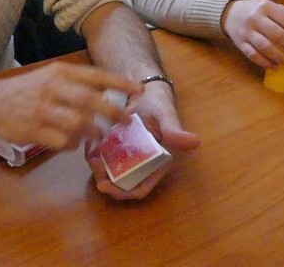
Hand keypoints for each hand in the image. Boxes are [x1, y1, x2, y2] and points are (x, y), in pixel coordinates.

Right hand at [0, 62, 141, 150]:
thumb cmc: (25, 90)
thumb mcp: (49, 77)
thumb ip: (75, 83)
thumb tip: (108, 90)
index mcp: (59, 73)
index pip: (95, 76)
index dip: (119, 83)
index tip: (139, 90)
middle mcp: (52, 88)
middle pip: (90, 101)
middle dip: (113, 112)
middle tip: (126, 120)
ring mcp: (42, 110)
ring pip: (78, 123)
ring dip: (93, 131)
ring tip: (99, 135)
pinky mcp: (33, 130)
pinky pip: (62, 141)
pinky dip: (73, 145)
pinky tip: (74, 143)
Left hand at [86, 80, 198, 200]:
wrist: (144, 91)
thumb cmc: (159, 105)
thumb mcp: (166, 116)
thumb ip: (174, 131)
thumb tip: (194, 142)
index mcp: (156, 164)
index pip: (139, 189)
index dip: (122, 193)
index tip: (105, 186)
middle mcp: (140, 164)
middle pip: (120, 183)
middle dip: (106, 180)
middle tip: (94, 166)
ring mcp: (125, 156)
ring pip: (109, 171)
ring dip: (98, 168)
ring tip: (91, 156)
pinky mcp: (114, 145)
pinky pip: (101, 156)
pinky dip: (93, 154)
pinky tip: (89, 145)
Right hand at [222, 0, 283, 68]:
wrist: (229, 14)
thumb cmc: (257, 12)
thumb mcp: (272, 9)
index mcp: (267, 7)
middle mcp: (256, 18)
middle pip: (278, 35)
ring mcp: (247, 31)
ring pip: (266, 47)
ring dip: (282, 57)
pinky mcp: (240, 43)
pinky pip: (253, 55)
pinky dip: (265, 62)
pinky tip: (276, 66)